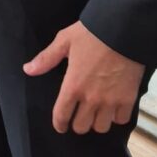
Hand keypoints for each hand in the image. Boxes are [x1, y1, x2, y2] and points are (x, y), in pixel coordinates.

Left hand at [23, 21, 144, 134]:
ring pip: (101, 127)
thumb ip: (47, 58)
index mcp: (73, 85)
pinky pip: (121, 120)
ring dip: (97, 121)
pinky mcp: (128, 99)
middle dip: (78, 123)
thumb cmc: (91, 34)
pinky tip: (113, 108)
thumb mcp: (65, 40)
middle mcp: (91, 98)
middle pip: (81, 127)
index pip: (61, 115)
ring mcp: (111, 100)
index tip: (60, 126)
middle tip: (79, 114)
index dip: (59, 124)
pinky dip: (116, 116)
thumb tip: (28, 70)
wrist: (123, 29)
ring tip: (96, 112)